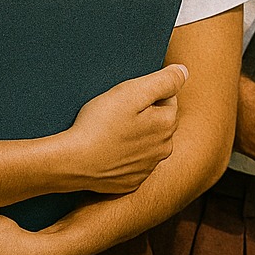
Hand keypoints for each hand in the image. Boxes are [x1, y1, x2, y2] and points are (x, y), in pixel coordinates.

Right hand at [57, 63, 186, 193]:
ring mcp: (146, 169)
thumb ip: (164, 80)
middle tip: (117, 113)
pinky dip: (124, 156)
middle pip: (159, 122)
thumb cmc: (100, 124)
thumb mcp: (132, 92)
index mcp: (167, 125)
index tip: (126, 98)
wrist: (71, 162)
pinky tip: (107, 151)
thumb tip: (184, 72)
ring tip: (110, 131)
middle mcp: (163, 150)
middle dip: (145, 114)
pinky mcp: (130, 182)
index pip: (168, 99)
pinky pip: (132, 163)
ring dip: (136, 135)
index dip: (147, 93)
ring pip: (147, 143)